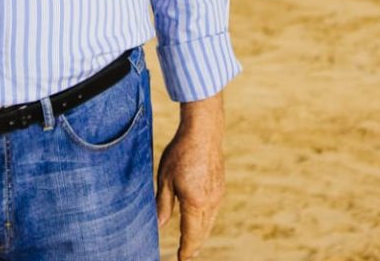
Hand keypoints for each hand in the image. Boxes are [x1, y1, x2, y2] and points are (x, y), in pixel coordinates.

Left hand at [156, 100, 225, 260]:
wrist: (204, 131)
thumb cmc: (181, 152)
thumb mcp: (165, 179)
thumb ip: (163, 204)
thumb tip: (158, 225)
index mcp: (195, 203)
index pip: (191, 234)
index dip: (186, 249)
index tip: (181, 259)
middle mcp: (210, 202)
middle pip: (202, 232)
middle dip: (193, 245)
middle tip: (186, 255)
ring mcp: (218, 195)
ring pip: (209, 222)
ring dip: (201, 234)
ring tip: (192, 243)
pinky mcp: (220, 187)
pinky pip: (213, 211)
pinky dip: (206, 221)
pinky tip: (200, 220)